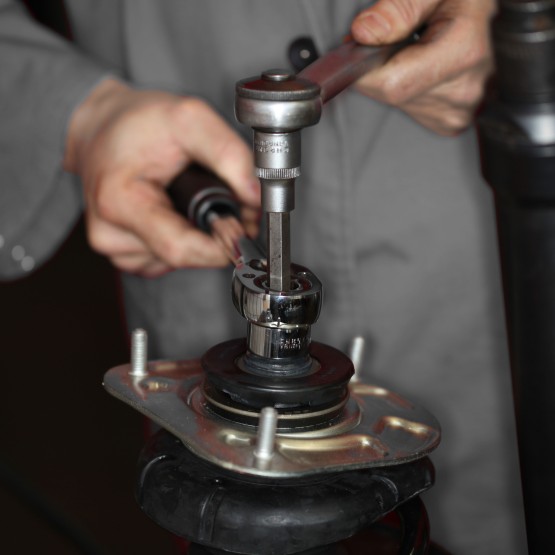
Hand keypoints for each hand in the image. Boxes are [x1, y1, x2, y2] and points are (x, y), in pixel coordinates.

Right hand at [64, 78, 259, 276]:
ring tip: (195, 198)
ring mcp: (117, 248)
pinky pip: (170, 259)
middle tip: (229, 202)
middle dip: (217, 235)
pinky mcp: (126, 254)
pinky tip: (178, 211)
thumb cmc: (138, 123)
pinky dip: (186, 239)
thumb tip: (257, 198)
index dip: (221, 245)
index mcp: (118, 202)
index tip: (247, 229)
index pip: (179, 248)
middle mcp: (111, 234)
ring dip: (202, 235)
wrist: (105, 128)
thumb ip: (228, 154)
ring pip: (181, 259)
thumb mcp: (189, 118)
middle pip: (185, 255)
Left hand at [351, 0, 495, 134]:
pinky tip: (430, 66)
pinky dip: (412, 88)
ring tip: (424, 47)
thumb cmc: (479, 1)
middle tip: (399, 36)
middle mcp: (462, 92)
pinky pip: (413, 110)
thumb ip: (401, 8)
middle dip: (380, 66)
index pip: (389, 85)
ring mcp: (459, 112)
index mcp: (463, 54)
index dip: (363, 67)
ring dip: (397, 76)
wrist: (511, 17)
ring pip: (398, 103)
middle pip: (389, 94)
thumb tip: (364, 33)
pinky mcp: (452, 123)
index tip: (358, 48)